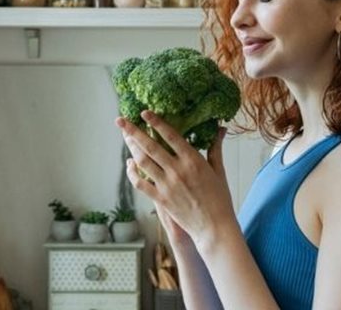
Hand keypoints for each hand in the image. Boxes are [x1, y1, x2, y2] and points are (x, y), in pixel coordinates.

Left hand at [117, 110, 236, 247]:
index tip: (144, 112)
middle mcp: (177, 170)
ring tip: (124, 137)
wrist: (214, 227)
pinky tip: (129, 164)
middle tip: (120, 120)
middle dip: (133, 131)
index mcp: (193, 160)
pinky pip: (141, 184)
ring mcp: (167, 185)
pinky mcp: (161, 199)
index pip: (171, 135)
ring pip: (143, 162)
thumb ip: (215, 148)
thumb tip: (220, 128)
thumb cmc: (220, 198)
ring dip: (131, 148)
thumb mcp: (218, 170)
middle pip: (150, 146)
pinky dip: (133, 173)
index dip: (156, 122)